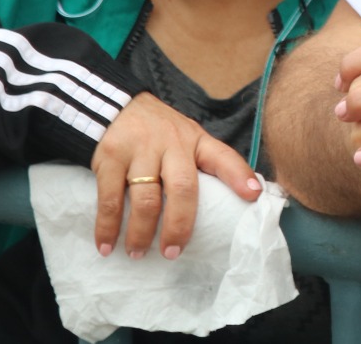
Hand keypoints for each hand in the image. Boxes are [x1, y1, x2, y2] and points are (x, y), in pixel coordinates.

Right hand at [90, 93, 260, 259]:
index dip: (238, 176)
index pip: (222, 157)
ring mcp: (140, 148)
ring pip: (146, 199)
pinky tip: (106, 245)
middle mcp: (171, 142)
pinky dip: (107, 226)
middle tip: (172, 252)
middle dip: (179, 225)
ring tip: (138, 254)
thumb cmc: (158, 134)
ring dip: (141, 233)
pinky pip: (110, 198)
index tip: (253, 195)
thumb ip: (204, 165)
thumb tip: (237, 198)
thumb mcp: (187, 140)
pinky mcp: (111, 156)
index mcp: (195, 141)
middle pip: (182, 188)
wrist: (115, 106)